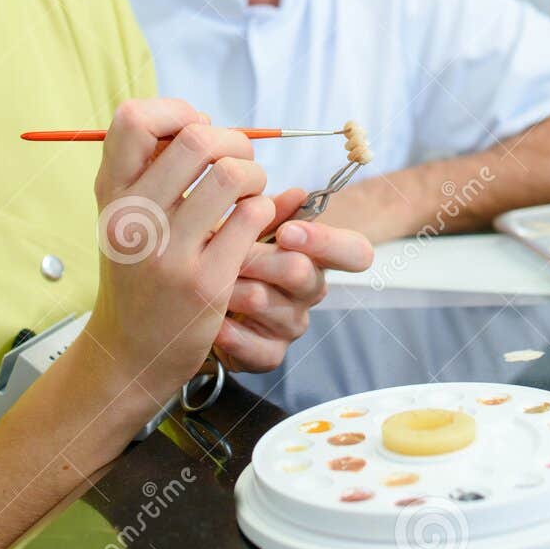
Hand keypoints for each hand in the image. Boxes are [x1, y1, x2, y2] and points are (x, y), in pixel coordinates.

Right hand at [86, 99, 274, 401]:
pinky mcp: (205, 283)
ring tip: (250, 194)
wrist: (131, 351)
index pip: (133, 118)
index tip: (195, 132)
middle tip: (239, 162)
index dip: (175, 111)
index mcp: (111, 193)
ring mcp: (168, 253)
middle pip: (196, 139)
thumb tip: (202, 120)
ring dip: (254, 176)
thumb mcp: (126, 215)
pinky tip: (255, 223)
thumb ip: (151, 168)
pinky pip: (251, 218)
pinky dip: (264, 211)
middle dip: (233, 141)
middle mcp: (133, 219)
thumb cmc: (138, 272)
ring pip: (232, 175)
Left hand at [213, 188, 374, 372]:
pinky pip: (255, 347)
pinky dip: (228, 332)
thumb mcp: (245, 228)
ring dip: (234, 290)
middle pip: (302, 273)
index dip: (326, 241)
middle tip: (227, 252)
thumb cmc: (229, 257)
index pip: (354, 252)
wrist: (195, 303)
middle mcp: (310, 290)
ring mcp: (292, 325)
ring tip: (206, 281)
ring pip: (269, 304)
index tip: (288, 232)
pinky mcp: (270, 354)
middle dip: (259, 259)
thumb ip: (269, 211)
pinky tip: (211, 322)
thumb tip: (299, 194)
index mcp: (316, 255)